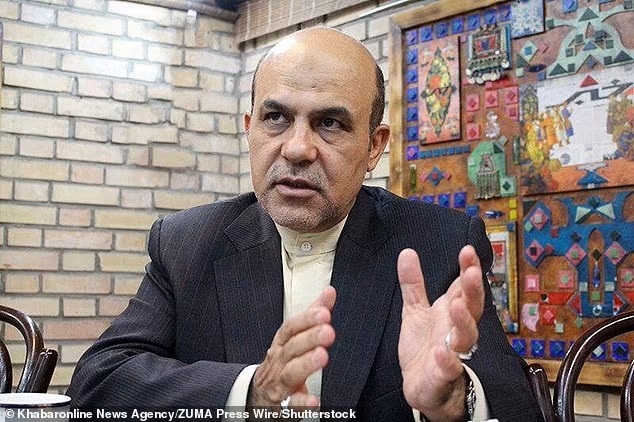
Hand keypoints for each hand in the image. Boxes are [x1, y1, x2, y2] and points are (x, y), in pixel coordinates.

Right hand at [247, 286, 336, 409]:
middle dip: (309, 338)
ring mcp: (278, 384)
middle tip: (328, 331)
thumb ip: (312, 316)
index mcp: (281, 344)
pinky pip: (291, 406)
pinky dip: (301, 403)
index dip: (306, 319)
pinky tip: (314, 400)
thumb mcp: (293, 339)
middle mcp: (278, 362)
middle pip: (291, 348)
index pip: (290, 328)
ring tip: (322, 356)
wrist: (256, 398)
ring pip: (289, 373)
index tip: (324, 312)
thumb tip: (329, 292)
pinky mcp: (283, 407)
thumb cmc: (280, 365)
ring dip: (306, 364)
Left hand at [397, 246, 483, 420]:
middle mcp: (456, 331)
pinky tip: (440, 351)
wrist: (422, 385)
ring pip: (466, 337)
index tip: (467, 251)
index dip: (468, 270)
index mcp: (451, 313)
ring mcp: (452, 353)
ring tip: (456, 305)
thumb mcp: (415, 310)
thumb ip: (413, 284)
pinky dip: (447, 361)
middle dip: (473, 290)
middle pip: (471, 308)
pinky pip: (448, 368)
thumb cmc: (425, 346)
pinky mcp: (442, 375)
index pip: (464, 288)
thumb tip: (407, 253)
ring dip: (463, 322)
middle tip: (471, 272)